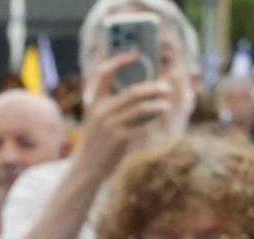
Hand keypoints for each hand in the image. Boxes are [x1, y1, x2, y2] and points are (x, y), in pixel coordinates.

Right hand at [77, 53, 175, 175]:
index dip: (119, 60)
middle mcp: (100, 112)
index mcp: (94, 102)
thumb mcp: (97, 119)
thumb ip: (113, 104)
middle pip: (132, 92)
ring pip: (140, 108)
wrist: (86, 168)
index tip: (136, 54)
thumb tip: (142, 88)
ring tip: (166, 104)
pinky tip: (159, 119)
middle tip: (166, 87)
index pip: (103, 73)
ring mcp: (109, 126)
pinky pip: (142, 126)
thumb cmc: (97, 141)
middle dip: (152, 87)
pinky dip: (153, 121)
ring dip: (158, 104)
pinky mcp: (119, 139)